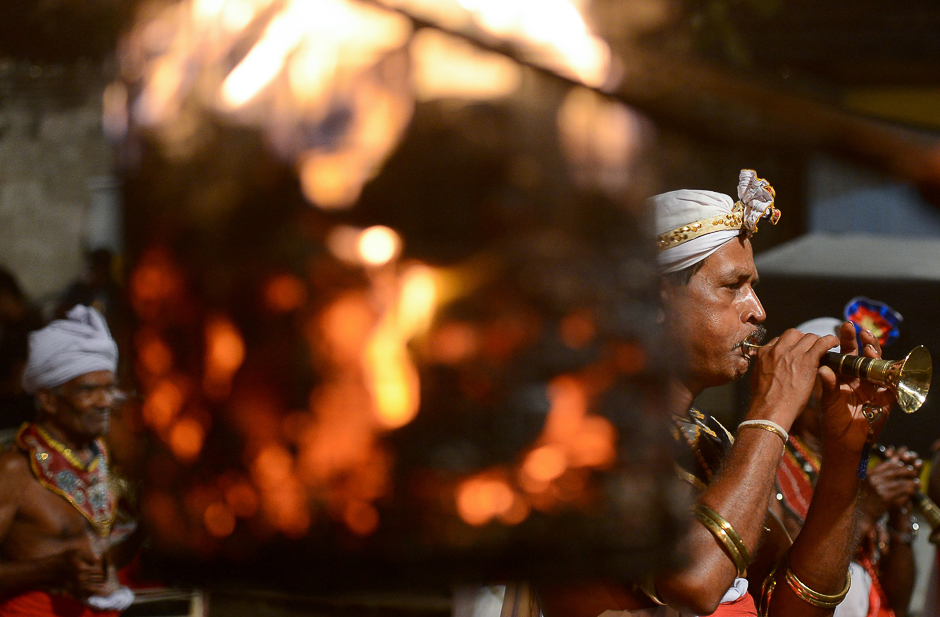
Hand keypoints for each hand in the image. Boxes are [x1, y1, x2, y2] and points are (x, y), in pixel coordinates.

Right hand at [58, 547, 106, 597]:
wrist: (47, 569)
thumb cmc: (62, 558)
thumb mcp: (75, 552)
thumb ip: (88, 554)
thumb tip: (99, 558)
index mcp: (82, 567)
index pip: (97, 570)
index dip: (102, 571)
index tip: (104, 572)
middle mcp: (79, 577)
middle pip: (94, 579)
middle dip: (101, 579)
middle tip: (105, 579)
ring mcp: (74, 583)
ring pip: (90, 586)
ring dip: (98, 587)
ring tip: (104, 586)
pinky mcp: (70, 588)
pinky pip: (82, 591)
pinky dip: (89, 591)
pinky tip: (93, 592)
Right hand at [747, 329, 839, 427]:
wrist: (769, 409)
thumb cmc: (763, 400)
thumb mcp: (757, 377)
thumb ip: (764, 366)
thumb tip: (769, 365)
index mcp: (764, 353)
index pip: (779, 340)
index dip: (790, 344)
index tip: (796, 350)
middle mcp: (777, 349)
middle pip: (794, 334)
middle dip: (804, 339)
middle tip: (811, 348)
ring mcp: (792, 353)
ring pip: (808, 337)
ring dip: (817, 341)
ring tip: (824, 347)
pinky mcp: (806, 360)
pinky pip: (821, 343)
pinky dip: (830, 340)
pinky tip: (834, 343)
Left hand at [817, 323, 893, 457]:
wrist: (843, 442)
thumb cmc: (833, 420)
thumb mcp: (828, 401)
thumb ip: (828, 385)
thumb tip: (823, 369)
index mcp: (845, 375)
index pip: (848, 352)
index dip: (848, 339)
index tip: (845, 325)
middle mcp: (861, 378)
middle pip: (866, 356)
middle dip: (865, 342)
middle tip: (861, 332)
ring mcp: (875, 388)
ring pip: (881, 367)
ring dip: (877, 357)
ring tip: (870, 349)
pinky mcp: (886, 401)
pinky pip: (894, 387)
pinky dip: (894, 379)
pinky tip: (891, 371)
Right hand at [860, 447, 920, 523]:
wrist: (862, 514)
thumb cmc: (867, 498)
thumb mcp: (867, 483)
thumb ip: (877, 472)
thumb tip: (890, 463)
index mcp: (868, 474)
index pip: (886, 465)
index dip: (898, 465)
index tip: (905, 467)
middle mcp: (872, 479)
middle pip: (895, 471)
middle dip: (907, 471)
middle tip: (914, 473)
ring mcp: (878, 488)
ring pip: (901, 482)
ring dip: (911, 482)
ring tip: (917, 483)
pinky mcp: (885, 497)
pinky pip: (902, 491)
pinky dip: (909, 490)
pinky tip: (913, 491)